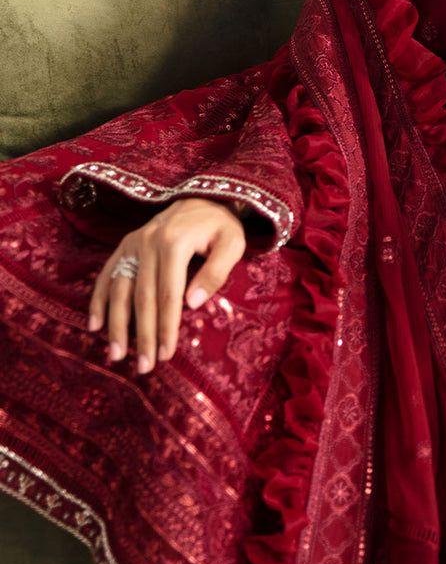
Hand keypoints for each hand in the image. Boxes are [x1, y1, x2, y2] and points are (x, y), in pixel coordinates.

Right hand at [88, 197, 246, 374]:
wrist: (205, 196)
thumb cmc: (221, 225)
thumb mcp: (232, 243)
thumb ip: (216, 271)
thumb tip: (191, 304)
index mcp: (175, 243)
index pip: (169, 295)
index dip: (166, 327)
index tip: (166, 355)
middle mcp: (149, 242)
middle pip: (143, 297)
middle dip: (142, 335)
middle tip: (143, 366)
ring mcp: (133, 243)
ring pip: (120, 289)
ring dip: (117, 324)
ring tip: (116, 355)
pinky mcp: (126, 245)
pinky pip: (108, 274)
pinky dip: (99, 300)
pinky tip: (95, 325)